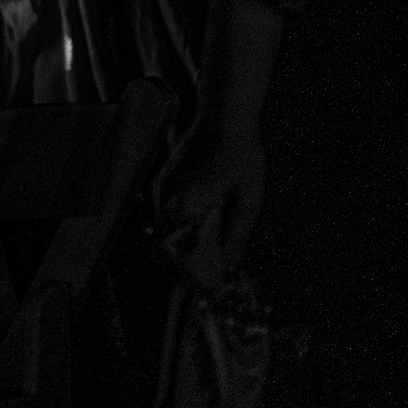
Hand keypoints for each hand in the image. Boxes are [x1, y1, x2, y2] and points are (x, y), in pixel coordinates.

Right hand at [156, 132, 265, 291]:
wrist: (224, 116)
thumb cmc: (241, 155)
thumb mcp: (247, 200)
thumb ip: (236, 236)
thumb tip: (230, 267)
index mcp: (182, 205)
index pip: (179, 253)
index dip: (192, 276)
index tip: (208, 291)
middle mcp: (164, 199)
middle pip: (165, 246)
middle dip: (184, 267)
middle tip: (207, 283)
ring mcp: (160, 190)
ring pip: (163, 231)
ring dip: (181, 250)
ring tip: (204, 266)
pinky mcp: (163, 182)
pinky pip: (165, 216)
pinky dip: (179, 231)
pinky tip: (198, 238)